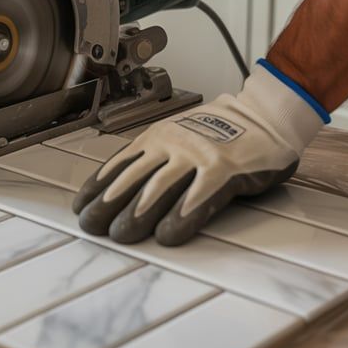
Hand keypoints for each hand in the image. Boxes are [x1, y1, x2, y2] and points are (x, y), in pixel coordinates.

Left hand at [73, 61, 328, 245]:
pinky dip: (182, 216)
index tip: (80, 207)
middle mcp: (173, 144)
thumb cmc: (223, 130)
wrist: (267, 113)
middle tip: (91, 226)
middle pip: (133, 178)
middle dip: (109, 205)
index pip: (119, 165)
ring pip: (161, 188)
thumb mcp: (179, 135)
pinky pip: (200, 196)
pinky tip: (169, 233)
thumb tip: (123, 188)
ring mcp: (198, 155)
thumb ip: (156, 158)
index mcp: (158, 136)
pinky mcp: (225, 169)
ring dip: (138, 214)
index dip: (97, 188)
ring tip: (121, 235)